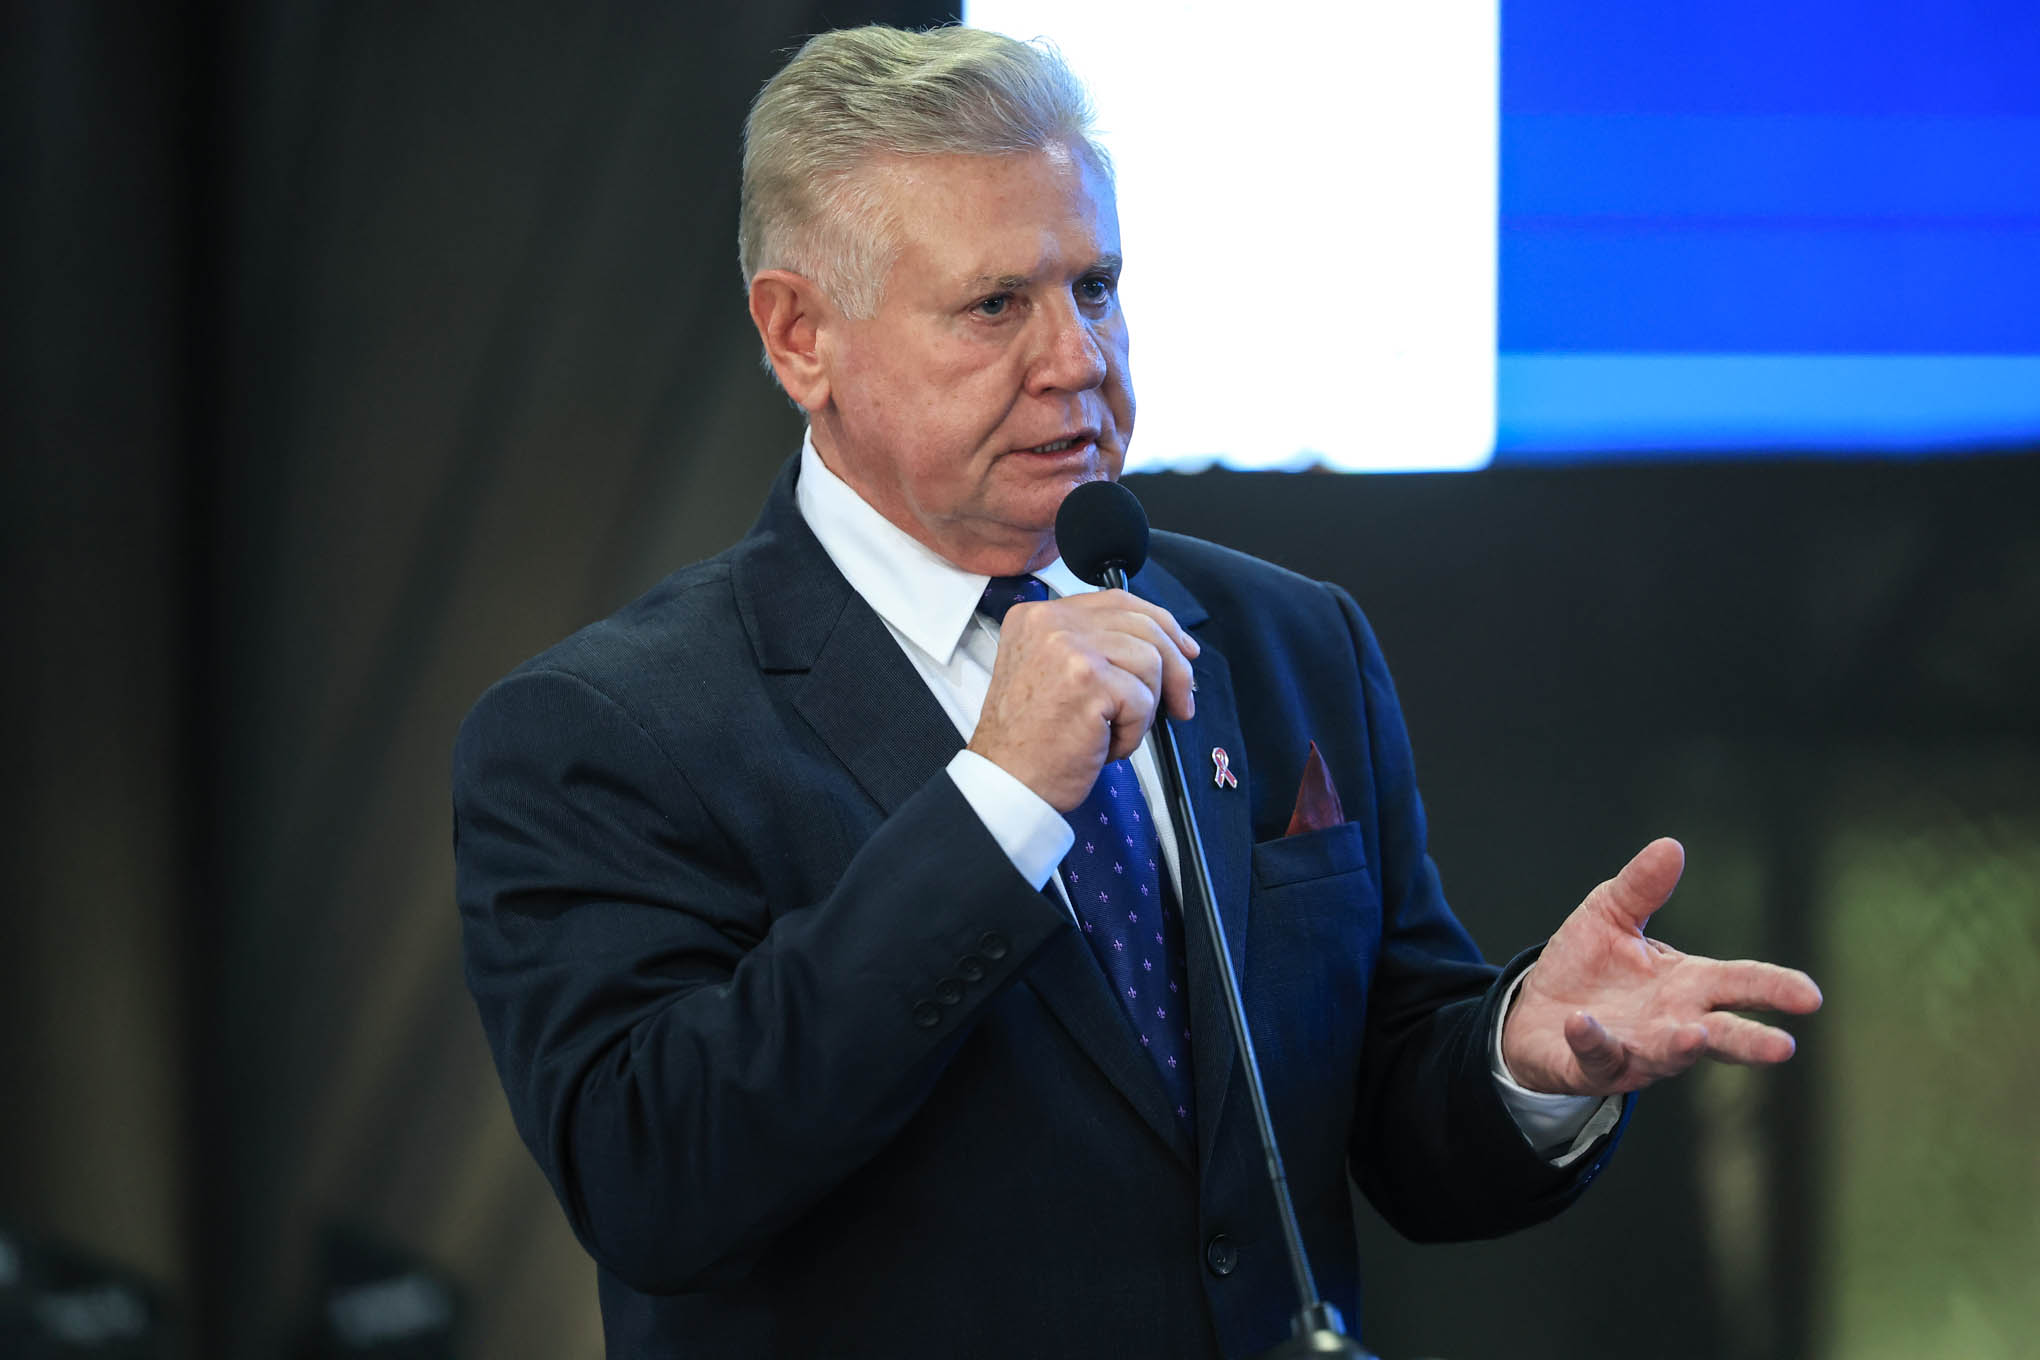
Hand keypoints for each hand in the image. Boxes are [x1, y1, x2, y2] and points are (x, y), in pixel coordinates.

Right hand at [968, 589, 1198, 810]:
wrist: (1007, 780)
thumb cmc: (1029, 740)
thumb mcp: (1048, 673)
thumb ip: (1091, 648)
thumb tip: (1161, 648)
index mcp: (1039, 616)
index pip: (1118, 601)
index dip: (1160, 625)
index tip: (1181, 650)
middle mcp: (1051, 623)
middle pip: (1143, 625)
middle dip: (1174, 667)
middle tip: (1181, 701)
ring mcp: (1070, 648)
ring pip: (1150, 661)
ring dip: (1147, 706)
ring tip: (1118, 730)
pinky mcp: (1089, 680)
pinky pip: (1142, 700)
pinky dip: (1134, 732)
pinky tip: (1107, 745)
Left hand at [1500, 838, 1822, 1096]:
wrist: (1535, 1010)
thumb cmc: (1588, 965)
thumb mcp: (1611, 914)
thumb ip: (1641, 887)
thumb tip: (1671, 846)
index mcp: (1687, 984)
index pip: (1740, 984)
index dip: (1774, 988)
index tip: (1810, 996)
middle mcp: (1672, 1024)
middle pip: (1720, 1034)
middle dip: (1749, 1040)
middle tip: (1783, 1047)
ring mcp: (1635, 1050)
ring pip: (1666, 1056)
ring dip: (1679, 1049)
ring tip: (1694, 1037)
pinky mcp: (1591, 1066)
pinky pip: (1595, 1057)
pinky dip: (1592, 1041)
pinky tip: (1583, 1023)